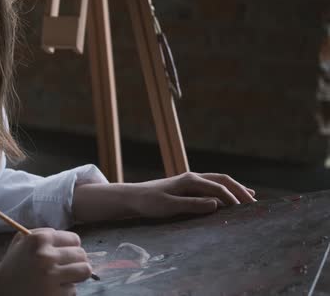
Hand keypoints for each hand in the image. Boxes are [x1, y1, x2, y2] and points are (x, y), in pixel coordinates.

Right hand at [0, 228, 91, 295]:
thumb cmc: (14, 263)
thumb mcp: (23, 240)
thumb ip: (45, 234)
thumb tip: (74, 241)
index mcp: (39, 239)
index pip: (74, 239)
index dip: (72, 247)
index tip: (66, 253)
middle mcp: (46, 256)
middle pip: (82, 255)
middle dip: (76, 261)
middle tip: (67, 266)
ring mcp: (51, 277)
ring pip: (83, 271)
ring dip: (75, 275)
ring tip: (62, 277)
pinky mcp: (54, 295)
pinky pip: (73, 290)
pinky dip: (65, 291)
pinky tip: (51, 289)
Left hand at [129, 172, 256, 217]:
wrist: (133, 197)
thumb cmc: (148, 203)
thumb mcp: (169, 207)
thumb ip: (192, 205)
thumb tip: (216, 204)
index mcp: (189, 181)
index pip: (218, 187)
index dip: (233, 199)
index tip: (245, 211)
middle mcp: (192, 177)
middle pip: (223, 180)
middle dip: (240, 190)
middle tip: (255, 204)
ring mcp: (190, 181)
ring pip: (219, 181)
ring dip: (234, 189)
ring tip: (250, 198)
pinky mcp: (187, 187)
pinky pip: (211, 186)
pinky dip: (225, 190)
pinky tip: (231, 197)